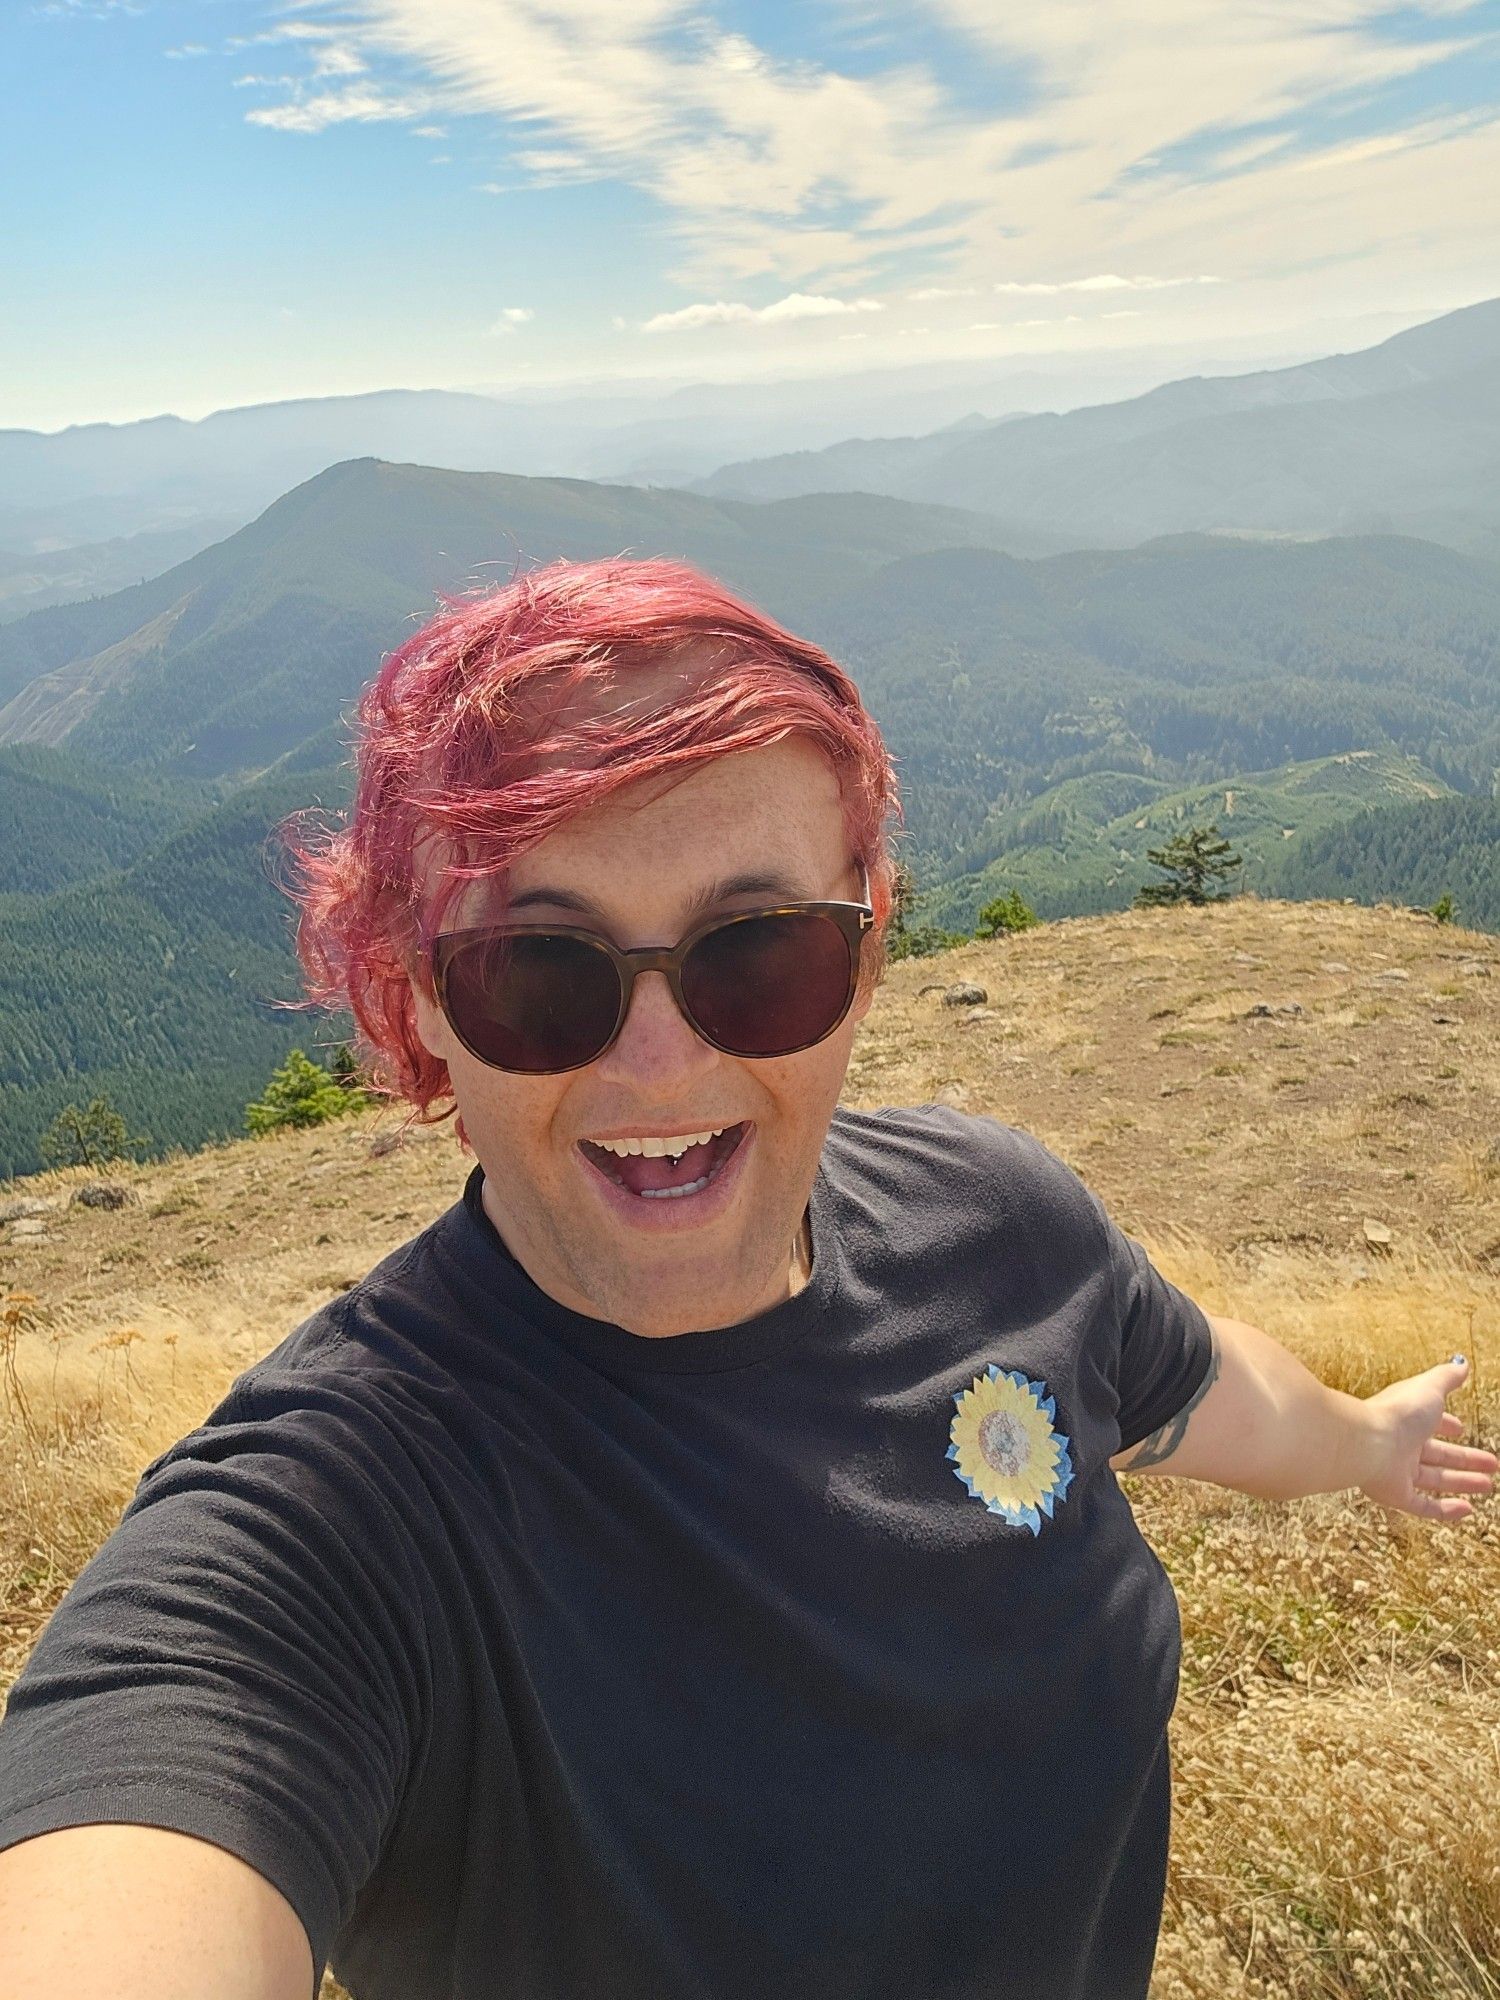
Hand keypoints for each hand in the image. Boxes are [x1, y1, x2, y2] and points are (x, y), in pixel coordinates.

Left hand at [1359, 1356, 1497, 1520]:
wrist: (1366, 1442)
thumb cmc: (1397, 1413)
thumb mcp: (1429, 1388)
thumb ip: (1446, 1377)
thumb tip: (1462, 1364)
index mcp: (1406, 1419)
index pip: (1428, 1422)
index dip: (1444, 1424)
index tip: (1460, 1428)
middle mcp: (1401, 1445)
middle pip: (1438, 1454)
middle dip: (1464, 1458)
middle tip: (1492, 1464)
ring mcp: (1397, 1471)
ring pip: (1434, 1480)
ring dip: (1461, 1482)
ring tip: (1488, 1485)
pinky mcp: (1395, 1495)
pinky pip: (1423, 1506)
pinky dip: (1446, 1510)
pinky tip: (1468, 1510)